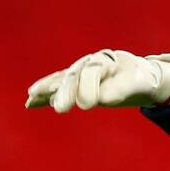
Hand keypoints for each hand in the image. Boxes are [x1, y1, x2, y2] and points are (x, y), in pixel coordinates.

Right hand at [23, 49, 169, 112]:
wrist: (138, 74)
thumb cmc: (139, 80)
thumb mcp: (137, 84)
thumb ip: (121, 89)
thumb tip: (102, 98)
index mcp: (108, 61)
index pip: (94, 71)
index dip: (89, 87)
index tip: (87, 106)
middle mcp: (91, 62)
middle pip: (75, 74)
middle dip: (66, 91)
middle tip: (59, 109)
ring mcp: (81, 70)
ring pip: (62, 79)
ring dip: (47, 89)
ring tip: (31, 96)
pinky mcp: (74, 81)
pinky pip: (57, 86)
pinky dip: (44, 94)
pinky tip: (30, 103)